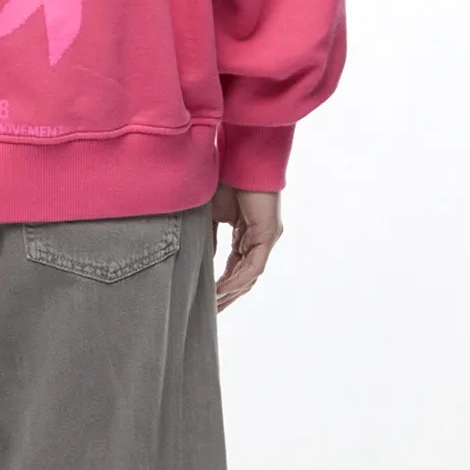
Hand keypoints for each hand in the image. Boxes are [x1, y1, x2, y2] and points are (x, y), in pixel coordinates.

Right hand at [211, 186, 281, 309]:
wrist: (239, 156)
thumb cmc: (224, 179)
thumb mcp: (210, 216)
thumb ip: (208, 239)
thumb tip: (200, 261)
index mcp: (246, 234)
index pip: (235, 267)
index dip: (222, 284)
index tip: (206, 299)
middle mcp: (258, 239)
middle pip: (244, 276)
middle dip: (228, 296)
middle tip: (211, 313)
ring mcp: (265, 237)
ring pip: (249, 275)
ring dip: (231, 292)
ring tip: (213, 306)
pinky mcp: (268, 234)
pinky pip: (253, 266)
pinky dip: (237, 280)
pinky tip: (221, 291)